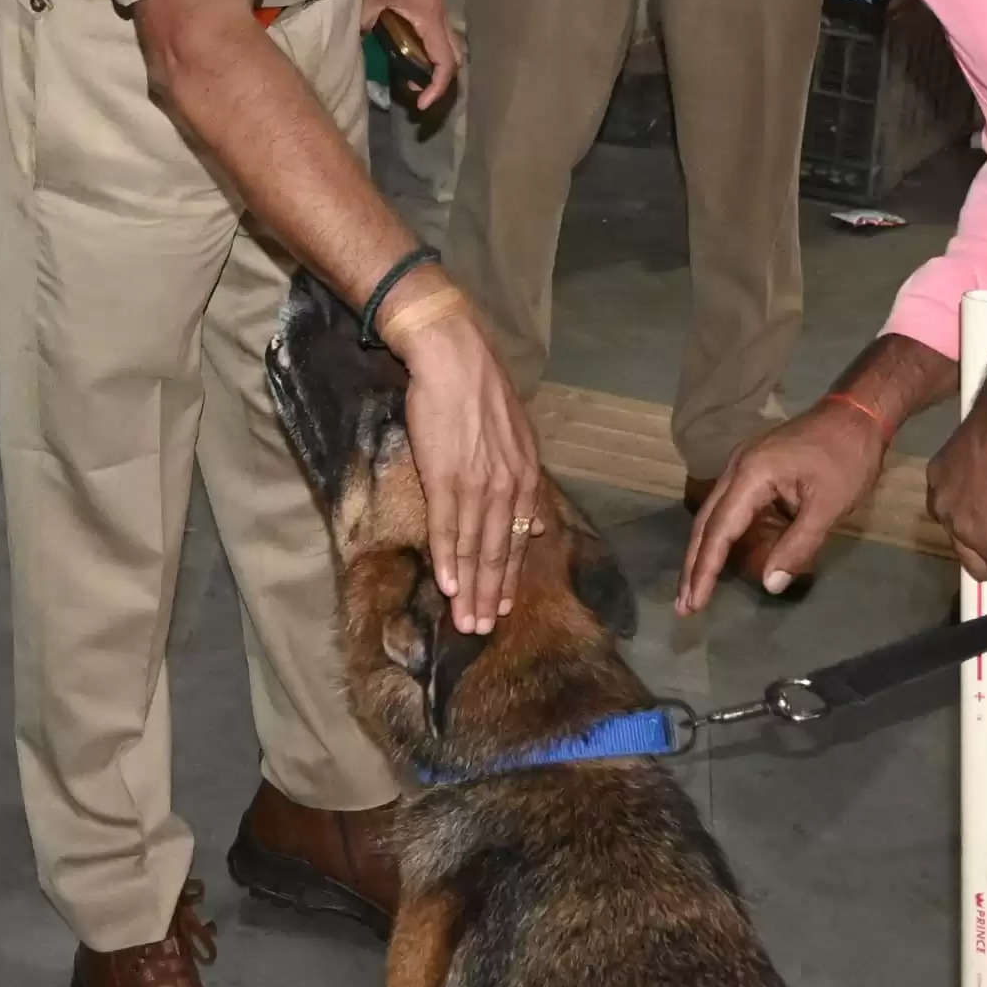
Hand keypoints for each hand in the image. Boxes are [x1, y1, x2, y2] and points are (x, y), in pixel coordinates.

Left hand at [361, 0, 459, 112]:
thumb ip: (365, 19)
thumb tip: (355, 41)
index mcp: (431, 21)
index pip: (445, 64)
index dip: (437, 88)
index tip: (421, 104)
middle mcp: (440, 19)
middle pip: (454, 58)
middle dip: (439, 80)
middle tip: (417, 90)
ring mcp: (438, 10)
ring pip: (447, 45)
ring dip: (434, 64)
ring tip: (410, 74)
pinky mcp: (431, 2)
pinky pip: (436, 33)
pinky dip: (427, 48)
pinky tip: (404, 46)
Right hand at [394, 289, 540, 633]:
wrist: (452, 355)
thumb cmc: (477, 391)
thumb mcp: (516, 437)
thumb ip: (524, 481)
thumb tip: (539, 523)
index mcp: (526, 476)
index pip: (518, 539)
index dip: (508, 577)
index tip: (501, 608)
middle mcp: (509, 486)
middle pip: (498, 552)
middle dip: (490, 594)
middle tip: (480, 631)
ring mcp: (478, 483)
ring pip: (475, 548)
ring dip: (469, 589)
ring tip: (463, 622)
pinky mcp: (447, 476)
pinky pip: (448, 527)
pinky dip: (448, 560)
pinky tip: (447, 586)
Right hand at [679, 402, 885, 608]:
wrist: (857, 414)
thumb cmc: (848, 458)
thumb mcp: (829, 506)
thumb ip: (799, 546)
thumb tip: (770, 585)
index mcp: (751, 475)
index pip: (720, 530)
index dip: (706, 569)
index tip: (694, 603)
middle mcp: (736, 468)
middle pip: (706, 523)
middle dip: (694, 565)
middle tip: (684, 606)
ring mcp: (742, 466)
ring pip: (714, 515)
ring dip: (704, 552)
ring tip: (695, 589)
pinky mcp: (754, 469)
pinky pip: (730, 507)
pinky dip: (722, 536)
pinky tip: (720, 557)